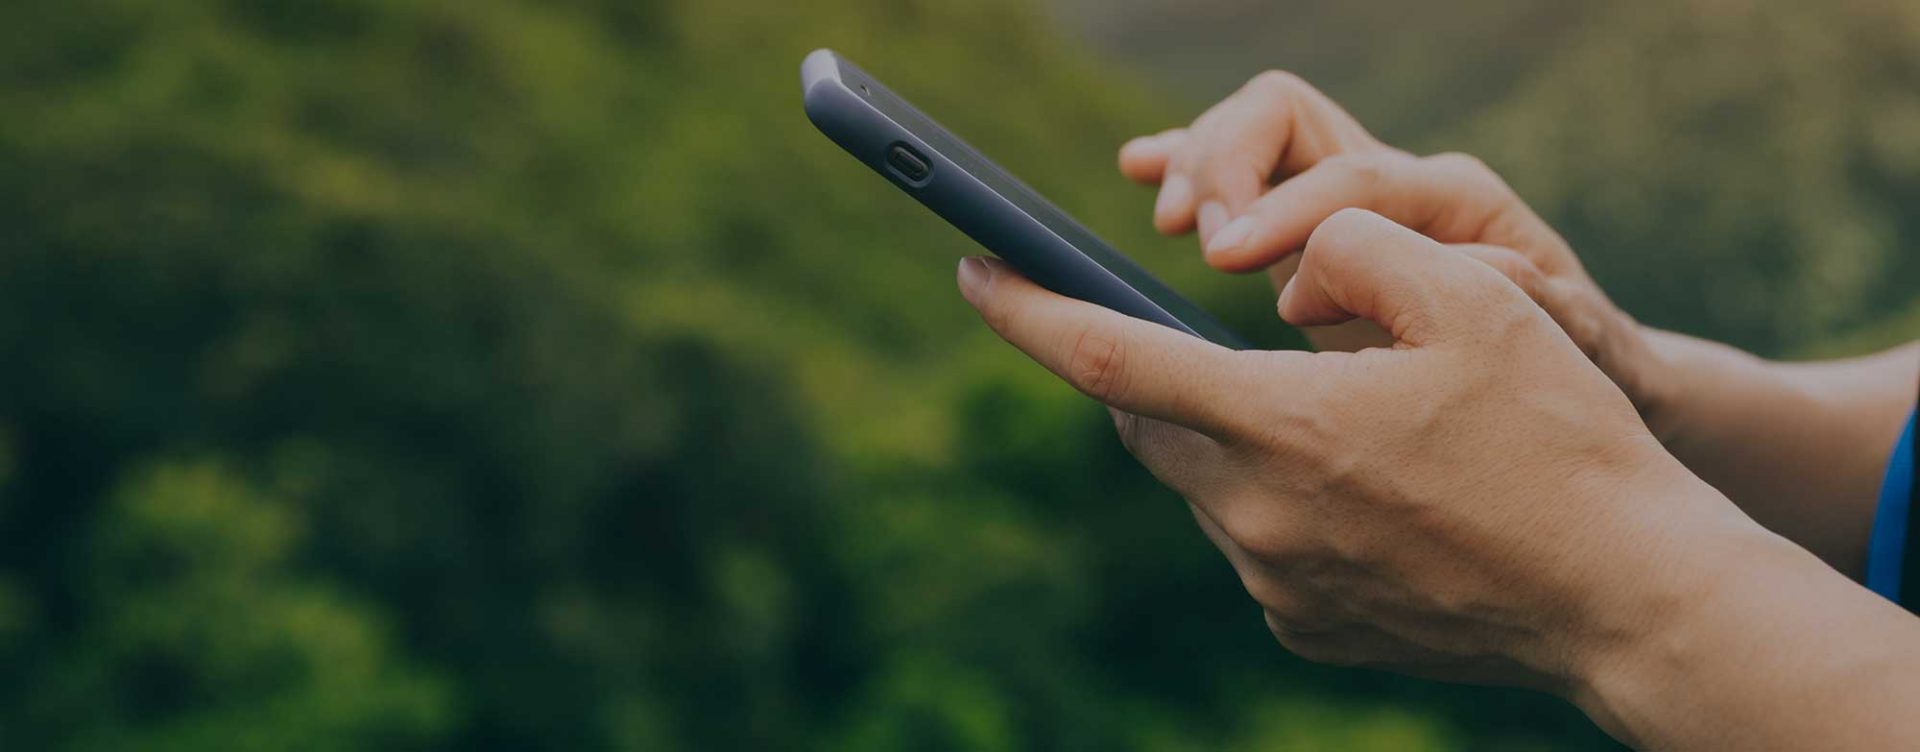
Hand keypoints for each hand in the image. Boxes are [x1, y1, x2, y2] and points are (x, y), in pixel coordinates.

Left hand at [955, 209, 1768, 701]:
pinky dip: (1275, 496)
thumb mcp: (1473, 296)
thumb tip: (1281, 276)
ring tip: (1328, 414)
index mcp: (1279, 427)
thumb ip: (1354, 247)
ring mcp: (1273, 584)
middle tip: (1194, 333)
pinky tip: (1361, 488)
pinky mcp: (1301, 626)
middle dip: (1154, 371)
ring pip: (1204, 481)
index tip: (975, 273)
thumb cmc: (1558, 440)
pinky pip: (1253, 539)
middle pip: (1149, 423)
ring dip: (1231, 435)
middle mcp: (1254, 516)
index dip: (1027, 310)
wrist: (1626, 597)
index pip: (1108, 358)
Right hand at [1115, 72, 1665, 422]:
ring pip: (1253, 136)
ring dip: (1198, 167)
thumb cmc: (1578, 364)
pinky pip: (1244, 179)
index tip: (1224, 258)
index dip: (1277, 204)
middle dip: (1223, 164)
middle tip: (1195, 240)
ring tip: (1165, 220)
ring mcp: (1352, 200)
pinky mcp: (1319, 232)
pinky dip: (1189, 168)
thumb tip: (1434, 270)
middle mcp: (1397, 180)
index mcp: (1449, 199)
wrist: (1585, 375)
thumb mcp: (1563, 335)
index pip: (1342, 170)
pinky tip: (1141, 170)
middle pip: (1280, 116)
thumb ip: (1513, 296)